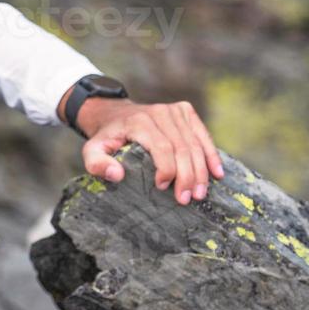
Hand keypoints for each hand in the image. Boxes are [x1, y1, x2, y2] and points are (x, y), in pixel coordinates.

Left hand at [76, 98, 224, 205]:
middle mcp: (160, 112)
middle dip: (187, 177)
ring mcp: (175, 110)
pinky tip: (217, 173)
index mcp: (139, 122)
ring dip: (201, 171)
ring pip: (195, 144)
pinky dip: (211, 155)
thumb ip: (97, 164)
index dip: (167, 170)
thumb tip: (117, 175)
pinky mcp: (185, 111)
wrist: (114, 114)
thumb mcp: (91, 150)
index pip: (162, 148)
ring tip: (200, 194)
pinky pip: (203, 135)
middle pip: (182, 148)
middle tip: (187, 199)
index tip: (162, 188)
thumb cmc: (106, 137)